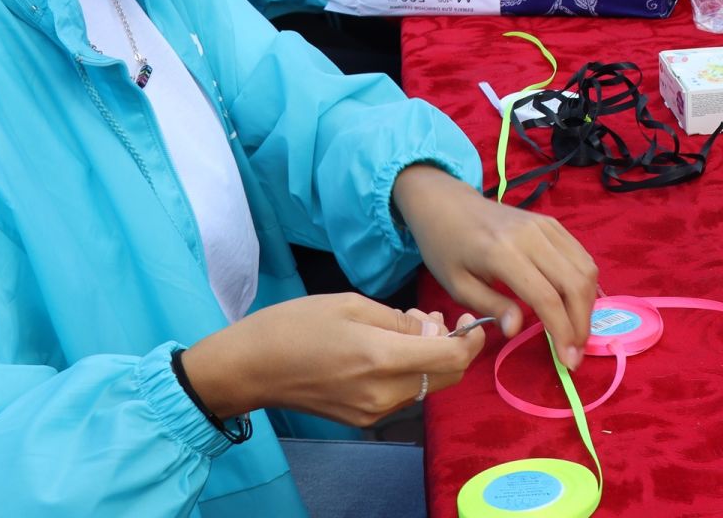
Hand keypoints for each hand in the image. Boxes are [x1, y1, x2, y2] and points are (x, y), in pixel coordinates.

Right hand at [179, 293, 485, 425]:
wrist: (250, 368)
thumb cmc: (295, 326)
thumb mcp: (351, 304)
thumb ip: (400, 319)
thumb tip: (433, 328)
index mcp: (383, 359)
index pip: (452, 358)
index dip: (472, 339)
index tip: (471, 318)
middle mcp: (384, 393)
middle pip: (447, 377)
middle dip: (454, 347)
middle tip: (435, 317)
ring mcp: (374, 411)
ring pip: (426, 386)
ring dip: (430, 358)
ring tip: (405, 326)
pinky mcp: (363, 418)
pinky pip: (403, 395)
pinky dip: (409, 371)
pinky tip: (388, 349)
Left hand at [393, 164, 599, 369]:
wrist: (448, 204)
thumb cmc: (447, 248)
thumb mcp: (456, 285)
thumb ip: (491, 306)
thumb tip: (518, 329)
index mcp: (502, 253)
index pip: (547, 297)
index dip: (562, 331)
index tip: (568, 361)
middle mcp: (531, 236)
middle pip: (575, 283)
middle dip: (582, 324)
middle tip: (576, 353)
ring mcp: (546, 226)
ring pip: (586, 268)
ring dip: (588, 306)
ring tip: (577, 333)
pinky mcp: (552, 223)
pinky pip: (581, 255)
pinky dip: (585, 284)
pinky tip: (576, 306)